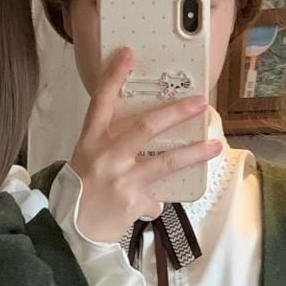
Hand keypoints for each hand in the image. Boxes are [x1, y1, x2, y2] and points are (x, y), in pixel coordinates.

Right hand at [68, 47, 221, 242]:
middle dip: (176, 112)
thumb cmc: (79, 193)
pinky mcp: (133, 202)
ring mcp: (121, 180)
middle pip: (145, 126)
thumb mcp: (86, 160)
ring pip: (166, 162)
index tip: (129, 53)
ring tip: (215, 145)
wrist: (70, 232)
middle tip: (200, 101)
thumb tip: (142, 134)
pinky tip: (151, 203)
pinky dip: (156, 200)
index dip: (115, 76)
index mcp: (90, 140)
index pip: (101, 101)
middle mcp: (106, 156)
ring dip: (194, 152)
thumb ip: (110, 145)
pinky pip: (156, 197)